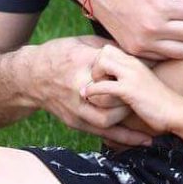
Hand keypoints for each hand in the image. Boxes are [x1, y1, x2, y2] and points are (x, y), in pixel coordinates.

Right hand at [29, 36, 151, 146]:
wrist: (30, 76)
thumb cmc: (62, 54)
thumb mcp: (85, 43)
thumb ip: (110, 48)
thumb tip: (139, 49)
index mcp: (82, 62)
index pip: (112, 67)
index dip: (133, 68)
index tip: (152, 68)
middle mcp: (78, 87)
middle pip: (111, 97)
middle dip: (132, 97)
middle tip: (152, 95)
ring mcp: (75, 108)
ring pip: (106, 119)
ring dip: (129, 118)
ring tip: (150, 117)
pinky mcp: (75, 121)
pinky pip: (101, 134)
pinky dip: (123, 138)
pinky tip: (142, 140)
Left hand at [83, 44, 182, 135]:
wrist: (176, 111)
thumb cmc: (158, 101)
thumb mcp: (142, 83)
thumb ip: (128, 77)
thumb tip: (111, 81)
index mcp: (135, 61)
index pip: (108, 48)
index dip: (99, 61)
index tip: (100, 78)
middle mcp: (133, 64)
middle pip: (103, 51)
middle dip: (94, 66)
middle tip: (96, 83)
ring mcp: (132, 76)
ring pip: (102, 63)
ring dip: (94, 77)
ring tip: (94, 91)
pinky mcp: (130, 90)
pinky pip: (104, 85)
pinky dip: (92, 91)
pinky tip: (90, 97)